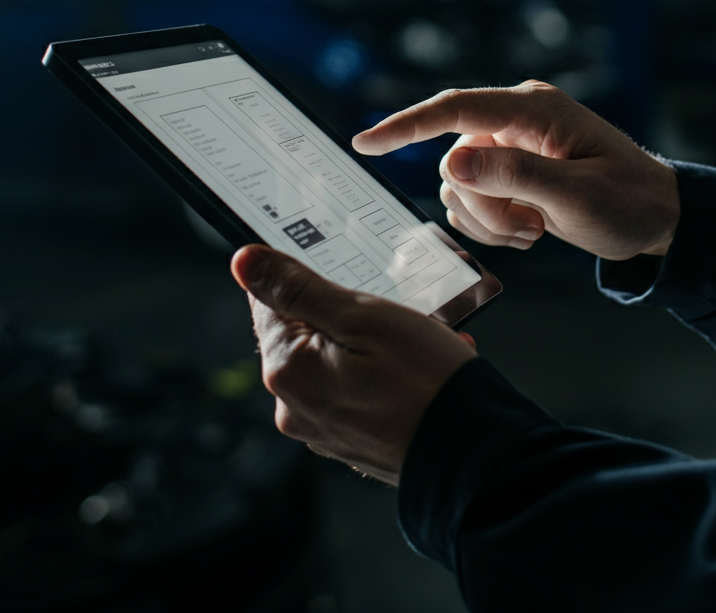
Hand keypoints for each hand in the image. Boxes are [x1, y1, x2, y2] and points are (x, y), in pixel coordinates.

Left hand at [231, 244, 477, 484]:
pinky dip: (381, 372)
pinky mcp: (349, 440)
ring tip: (417, 339)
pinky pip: (354, 388)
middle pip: (305, 331)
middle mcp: (293, 405)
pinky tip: (418, 366)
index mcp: (287, 369)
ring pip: (334, 359)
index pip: (270, 300)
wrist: (471, 454)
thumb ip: (298, 288)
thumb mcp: (362, 316)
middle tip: (394, 312)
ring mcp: (321, 427)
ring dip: (370, 341)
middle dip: (348, 314)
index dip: (311, 281)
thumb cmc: (424, 381)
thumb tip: (244, 262)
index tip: (350, 279)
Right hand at [352, 81, 678, 260]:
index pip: (455, 108)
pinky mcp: (510, 169)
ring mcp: (511, 145)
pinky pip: (472, 198)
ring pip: (459, 185)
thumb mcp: (576, 195)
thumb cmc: (627, 201)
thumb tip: (453, 163)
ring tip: (535, 228)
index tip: (366, 142)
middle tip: (528, 227)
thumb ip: (515, 176)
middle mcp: (516, 120)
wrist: (655, 217)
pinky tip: (530, 227)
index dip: (406, 125)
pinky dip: (491, 223)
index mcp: (533, 109)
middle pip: (456, 160)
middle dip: (482, 205)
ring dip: (488, 218)